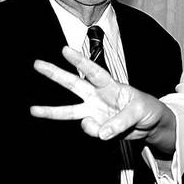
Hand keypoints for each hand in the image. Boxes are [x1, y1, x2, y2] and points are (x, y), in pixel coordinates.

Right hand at [30, 46, 175, 146]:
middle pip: (73, 84)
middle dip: (55, 74)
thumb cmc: (147, 109)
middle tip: (37, 64)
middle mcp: (98, 96)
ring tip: (32, 110)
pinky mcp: (95, 125)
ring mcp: (94, 111)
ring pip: (69, 110)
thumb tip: (101, 133)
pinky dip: (97, 133)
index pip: (94, 71)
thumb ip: (120, 121)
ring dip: (51, 111)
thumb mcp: (139, 111)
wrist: (150, 125)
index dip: (80, 61)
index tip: (65, 50)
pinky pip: (90, 131)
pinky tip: (108, 132)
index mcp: (110, 85)